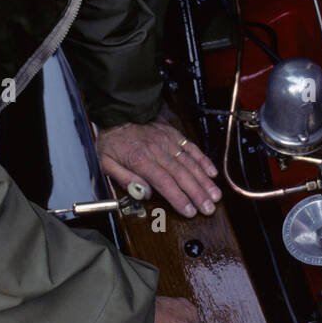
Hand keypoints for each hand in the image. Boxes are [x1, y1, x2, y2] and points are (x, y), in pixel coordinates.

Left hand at [95, 118, 221, 217]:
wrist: (118, 111)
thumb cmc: (112, 139)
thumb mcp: (106, 162)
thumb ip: (125, 179)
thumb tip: (144, 193)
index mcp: (141, 160)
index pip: (164, 182)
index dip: (179, 198)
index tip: (190, 211)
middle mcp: (158, 151)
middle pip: (182, 175)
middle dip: (198, 194)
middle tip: (209, 209)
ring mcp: (168, 142)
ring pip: (190, 163)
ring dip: (204, 181)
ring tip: (215, 195)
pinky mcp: (174, 135)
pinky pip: (191, 148)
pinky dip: (203, 160)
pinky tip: (213, 173)